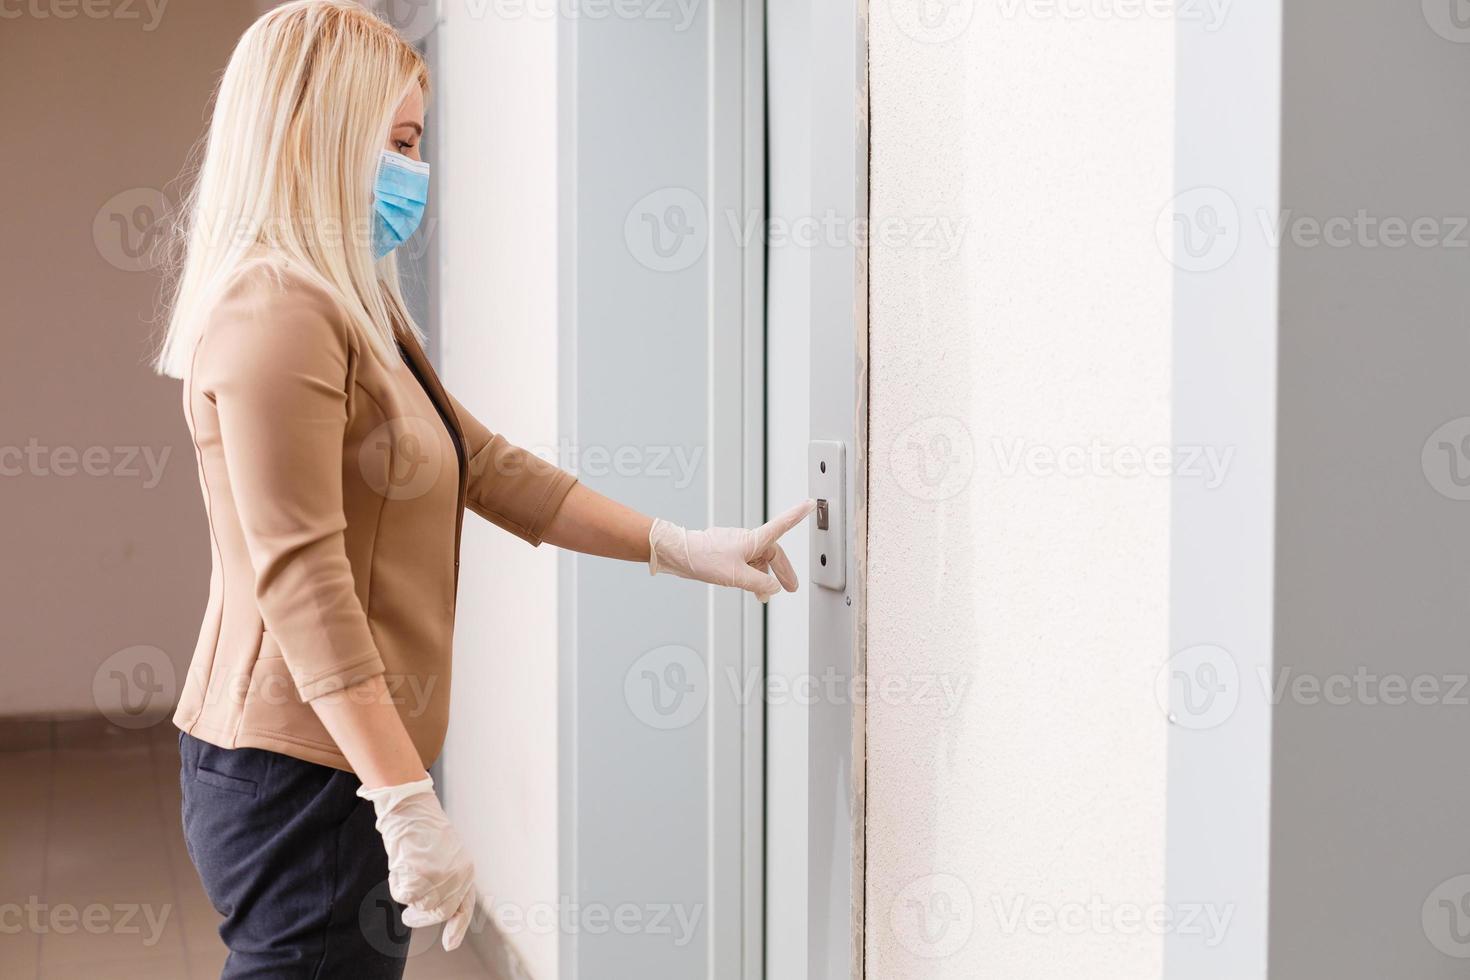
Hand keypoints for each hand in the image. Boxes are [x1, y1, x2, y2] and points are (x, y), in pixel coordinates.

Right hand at [357, 776, 476, 950]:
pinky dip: (397, 884)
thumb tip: (434, 908)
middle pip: (439, 912)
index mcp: (467, 869)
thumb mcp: (444, 854)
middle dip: (421, 916)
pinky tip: (399, 864)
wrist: (410, 806)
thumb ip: (446, 879)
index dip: (457, 926)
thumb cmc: (422, 829)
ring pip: (419, 905)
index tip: (450, 945)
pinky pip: (403, 896)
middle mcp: (458, 876)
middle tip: (409, 916)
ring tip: (406, 868)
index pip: (464, 905)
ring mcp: (440, 878)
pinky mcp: (420, 876)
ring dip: (407, 893)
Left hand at [648, 499, 816, 601]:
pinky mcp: (726, 552)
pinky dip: (751, 576)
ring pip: (758, 561)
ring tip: (764, 596)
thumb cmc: (704, 559)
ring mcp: (736, 546)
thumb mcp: (737, 576)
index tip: (810, 505)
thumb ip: (760, 583)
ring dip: (764, 577)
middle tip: (791, 587)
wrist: (678, 554)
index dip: (796, 516)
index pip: (781, 526)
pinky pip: (746, 563)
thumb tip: (774, 588)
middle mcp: (746, 540)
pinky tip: (748, 588)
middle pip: (772, 553)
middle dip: (783, 571)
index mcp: (753, 540)